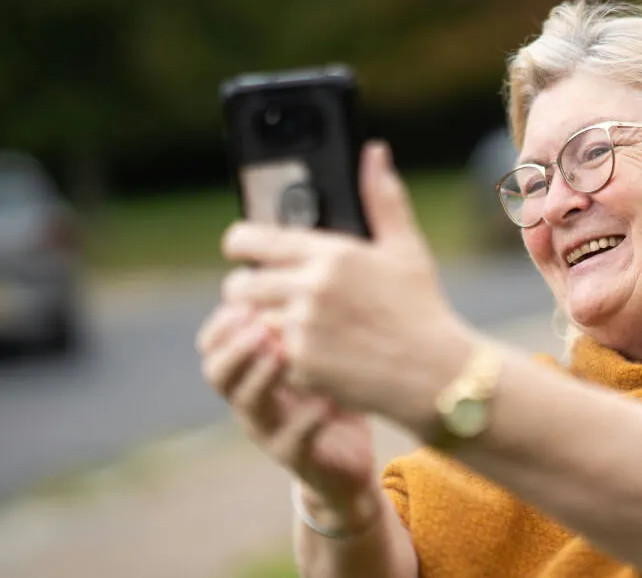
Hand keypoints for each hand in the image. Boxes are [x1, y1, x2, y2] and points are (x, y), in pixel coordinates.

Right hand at [195, 303, 378, 530]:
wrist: (350, 462)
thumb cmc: (333, 395)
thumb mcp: (318, 353)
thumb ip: (305, 317)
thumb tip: (305, 256)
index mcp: (252, 372)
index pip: (215, 344)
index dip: (223, 322)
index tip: (244, 296)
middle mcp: (253, 401)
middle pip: (219, 373)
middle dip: (234, 346)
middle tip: (257, 323)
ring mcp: (271, 431)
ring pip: (249, 405)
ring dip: (263, 375)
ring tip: (283, 352)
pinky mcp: (297, 458)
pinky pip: (293, 439)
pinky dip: (308, 418)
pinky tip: (327, 400)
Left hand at [218, 141, 474, 438]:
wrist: (436, 373)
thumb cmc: (421, 308)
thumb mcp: (406, 248)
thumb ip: (382, 198)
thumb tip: (374, 151)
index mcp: (331, 254)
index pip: (250, 239)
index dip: (240, 244)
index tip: (244, 249)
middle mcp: (310, 288)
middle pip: (240, 285)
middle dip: (249, 289)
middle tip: (272, 294)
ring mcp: (302, 329)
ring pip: (254, 322)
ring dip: (269, 324)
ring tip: (302, 326)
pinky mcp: (301, 365)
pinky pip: (273, 355)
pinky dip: (289, 356)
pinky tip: (319, 354)